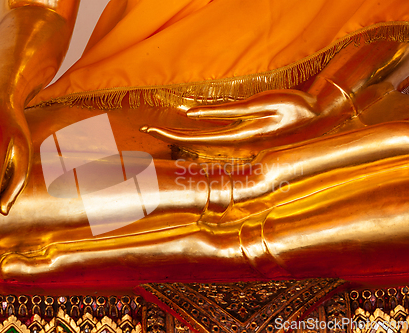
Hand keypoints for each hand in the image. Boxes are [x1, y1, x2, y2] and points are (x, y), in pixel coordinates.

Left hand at [141, 90, 317, 157]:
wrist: (320, 115)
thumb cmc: (294, 107)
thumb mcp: (260, 104)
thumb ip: (224, 112)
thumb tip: (190, 114)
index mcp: (236, 138)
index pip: (192, 139)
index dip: (168, 134)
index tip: (147, 129)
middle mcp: (234, 144)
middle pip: (192, 142)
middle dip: (167, 136)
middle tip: (143, 129)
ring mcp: (239, 141)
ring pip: (201, 139)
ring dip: (179, 133)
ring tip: (158, 127)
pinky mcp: (245, 134)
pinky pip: (214, 132)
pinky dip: (197, 127)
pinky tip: (187, 120)